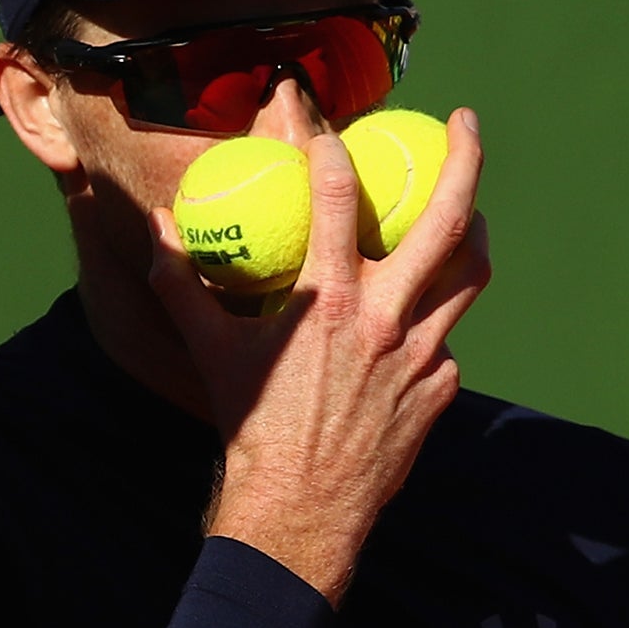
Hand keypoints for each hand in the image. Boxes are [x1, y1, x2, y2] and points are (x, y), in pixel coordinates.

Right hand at [148, 109, 490, 604]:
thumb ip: (181, 282)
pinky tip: (416, 318)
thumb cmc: (250, 424)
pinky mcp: (440, 388)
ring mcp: (423, 355)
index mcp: (327, 301)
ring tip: (467, 209)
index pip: (338, 197)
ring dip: (471, 232)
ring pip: (469, 275)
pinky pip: (445, 339)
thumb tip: (157, 226)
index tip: (322, 118)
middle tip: (462, 120)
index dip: (327, 144)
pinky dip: (432, 319)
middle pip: (445, 220)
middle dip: (463, 158)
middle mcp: (386, 319)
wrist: (300, 509)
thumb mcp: (210, 349)